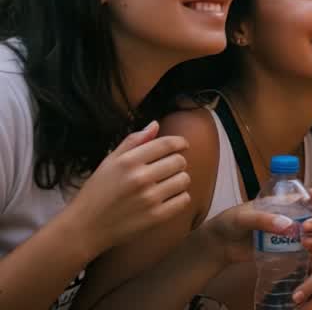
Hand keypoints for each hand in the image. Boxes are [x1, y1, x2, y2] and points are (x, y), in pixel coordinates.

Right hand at [70, 121, 191, 256]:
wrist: (84, 228)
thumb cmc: (96, 192)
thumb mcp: (109, 162)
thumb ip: (133, 141)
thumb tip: (156, 124)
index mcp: (128, 161)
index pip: (167, 144)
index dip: (179, 142)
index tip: (182, 145)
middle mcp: (140, 178)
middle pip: (179, 161)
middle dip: (177, 162)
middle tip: (167, 169)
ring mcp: (149, 198)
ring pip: (184, 180)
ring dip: (179, 180)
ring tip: (166, 184)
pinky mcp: (156, 217)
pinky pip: (184, 199)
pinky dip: (179, 197)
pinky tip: (167, 198)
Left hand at [197, 190, 311, 265]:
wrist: (219, 246)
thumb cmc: (230, 223)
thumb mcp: (244, 217)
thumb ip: (263, 220)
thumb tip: (288, 225)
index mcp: (282, 202)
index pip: (306, 195)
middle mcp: (291, 216)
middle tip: (308, 228)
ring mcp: (290, 234)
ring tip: (307, 245)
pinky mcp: (287, 251)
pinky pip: (307, 250)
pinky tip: (308, 255)